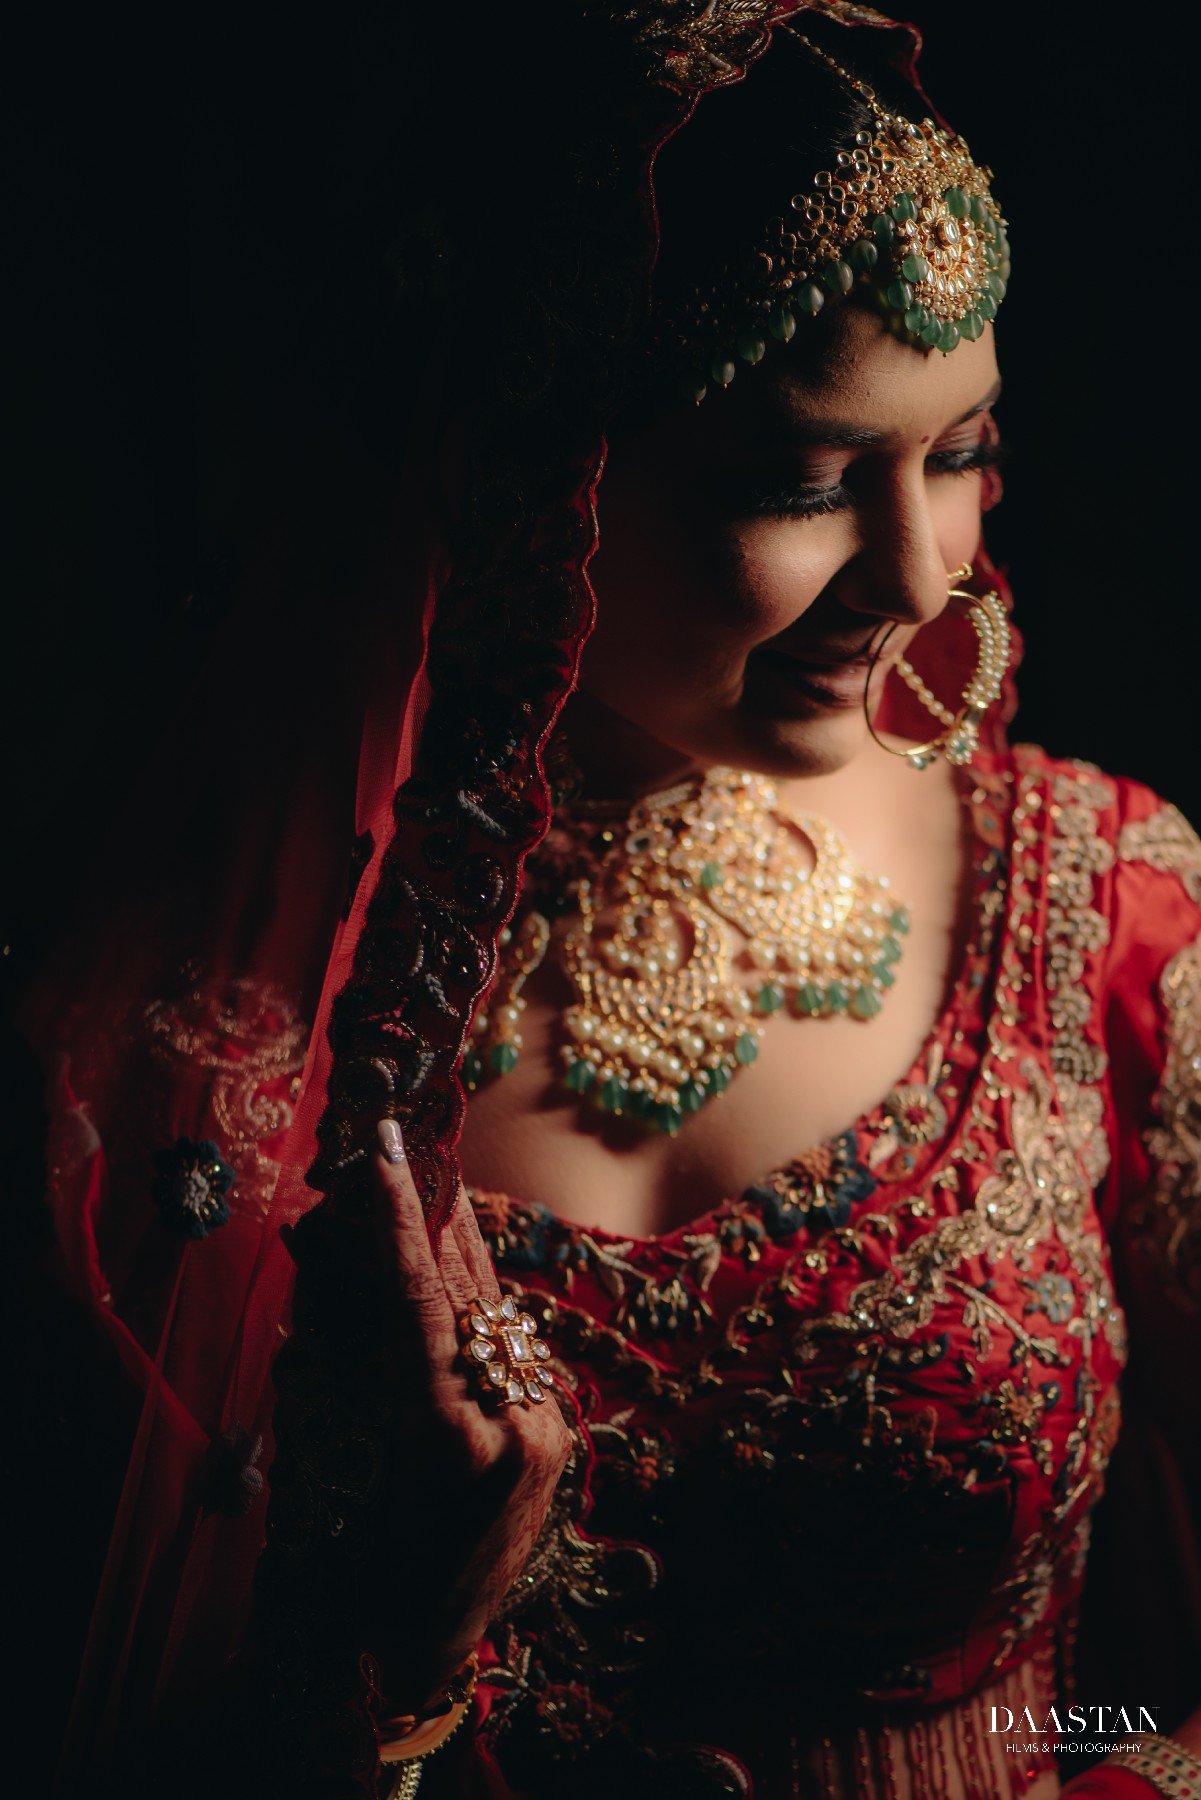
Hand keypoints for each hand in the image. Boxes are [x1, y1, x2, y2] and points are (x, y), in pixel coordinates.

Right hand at [369, 1118, 571, 1713]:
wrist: (424, 1644)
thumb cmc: (354, 1566)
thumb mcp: (333, 1460)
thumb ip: (338, 1360)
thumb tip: (326, 1262)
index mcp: (453, 1436)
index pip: (422, 1298)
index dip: (397, 1217)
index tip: (384, 1148)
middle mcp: (515, 1423)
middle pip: (468, 1289)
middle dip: (432, 1213)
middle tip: (401, 1147)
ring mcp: (546, 1427)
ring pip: (497, 1309)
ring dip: (456, 1247)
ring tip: (425, 1185)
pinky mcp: (556, 1431)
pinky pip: (510, 1344)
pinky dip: (475, 1301)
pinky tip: (454, 1263)